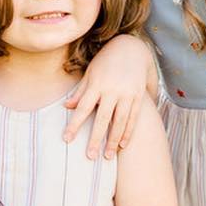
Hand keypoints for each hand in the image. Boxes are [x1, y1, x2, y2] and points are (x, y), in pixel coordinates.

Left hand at [63, 34, 153, 158]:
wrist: (132, 48)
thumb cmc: (106, 61)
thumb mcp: (91, 72)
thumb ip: (81, 91)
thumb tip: (67, 107)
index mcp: (97, 84)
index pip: (83, 108)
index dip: (74, 124)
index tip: (67, 139)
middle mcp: (113, 90)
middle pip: (102, 119)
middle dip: (96, 139)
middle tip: (90, 157)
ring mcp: (127, 94)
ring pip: (120, 121)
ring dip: (113, 141)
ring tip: (107, 157)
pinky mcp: (139, 96)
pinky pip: (133, 118)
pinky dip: (128, 133)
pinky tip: (122, 146)